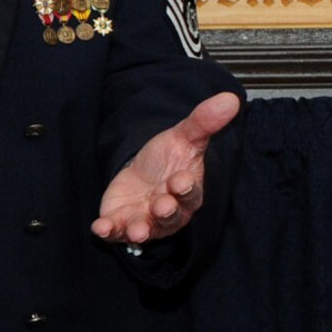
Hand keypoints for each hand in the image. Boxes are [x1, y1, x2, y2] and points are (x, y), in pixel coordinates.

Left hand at [92, 90, 240, 245]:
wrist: (140, 173)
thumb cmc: (167, 160)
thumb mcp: (183, 136)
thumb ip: (204, 121)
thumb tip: (229, 99)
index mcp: (187, 192)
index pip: (190, 193)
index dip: (186, 188)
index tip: (180, 180)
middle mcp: (169, 212)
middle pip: (170, 216)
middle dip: (166, 211)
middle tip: (162, 205)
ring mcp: (145, 220)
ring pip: (146, 229)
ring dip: (140, 230)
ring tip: (137, 230)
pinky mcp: (122, 224)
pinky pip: (116, 232)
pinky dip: (109, 231)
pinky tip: (101, 227)